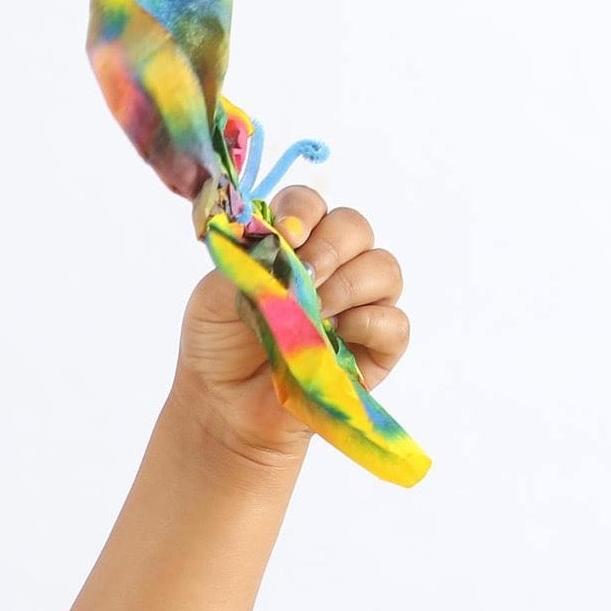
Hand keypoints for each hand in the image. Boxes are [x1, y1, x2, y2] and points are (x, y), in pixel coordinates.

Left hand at [171, 184, 411, 472]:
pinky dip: (370, 323)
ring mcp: (358, 305)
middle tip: (304, 278)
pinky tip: (337, 336)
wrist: (223, 405)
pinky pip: (395, 323)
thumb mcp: (215, 294)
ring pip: (384, 269)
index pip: (310, 205)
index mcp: (294, 244)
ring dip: (347, 285)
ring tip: (313, 314)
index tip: (285, 237)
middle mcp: (333, 266)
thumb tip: (286, 240)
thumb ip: (247, 259)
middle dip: (330, 246)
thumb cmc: (219, 344)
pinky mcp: (376, 347)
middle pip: (355, 228)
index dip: (303, 211)